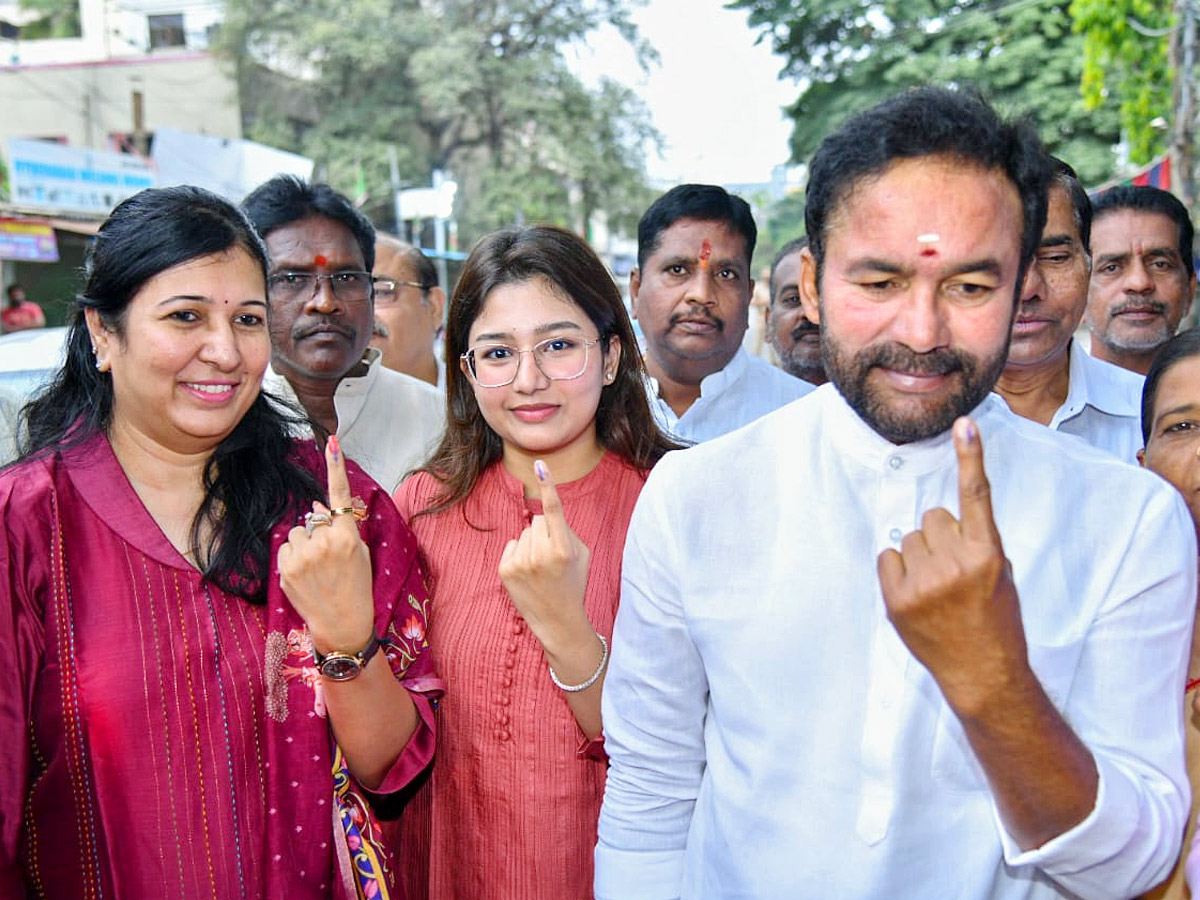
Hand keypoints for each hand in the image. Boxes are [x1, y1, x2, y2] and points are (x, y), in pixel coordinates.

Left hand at [278, 436, 374, 655]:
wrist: (343, 622)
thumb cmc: (356, 585)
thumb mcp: (358, 553)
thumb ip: (340, 526)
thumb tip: (314, 505)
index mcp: (348, 536)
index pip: (340, 496)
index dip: (335, 467)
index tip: (332, 442)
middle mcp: (325, 542)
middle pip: (314, 519)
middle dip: (319, 531)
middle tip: (330, 558)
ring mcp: (304, 556)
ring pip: (297, 532)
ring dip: (304, 544)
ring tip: (316, 567)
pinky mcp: (287, 569)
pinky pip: (286, 548)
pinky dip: (293, 557)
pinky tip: (305, 574)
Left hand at [499, 460, 592, 654]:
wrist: (558, 621)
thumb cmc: (572, 583)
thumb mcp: (581, 555)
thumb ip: (565, 530)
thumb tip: (543, 512)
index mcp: (563, 548)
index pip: (554, 510)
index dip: (548, 486)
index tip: (541, 466)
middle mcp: (540, 554)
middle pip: (537, 521)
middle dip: (545, 532)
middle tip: (553, 558)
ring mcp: (520, 562)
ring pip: (524, 532)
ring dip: (532, 544)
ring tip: (541, 568)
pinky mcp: (505, 570)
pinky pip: (512, 545)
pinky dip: (519, 554)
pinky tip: (528, 573)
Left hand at [876, 417, 1028, 712]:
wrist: (983, 671)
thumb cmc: (996, 620)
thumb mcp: (1000, 574)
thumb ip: (975, 541)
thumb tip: (939, 521)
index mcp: (988, 553)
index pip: (976, 496)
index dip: (971, 457)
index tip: (965, 424)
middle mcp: (955, 563)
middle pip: (933, 517)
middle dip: (941, 536)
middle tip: (954, 570)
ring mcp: (924, 581)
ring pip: (910, 537)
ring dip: (921, 554)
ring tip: (938, 587)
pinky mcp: (898, 598)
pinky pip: (888, 557)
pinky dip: (898, 570)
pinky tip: (917, 593)